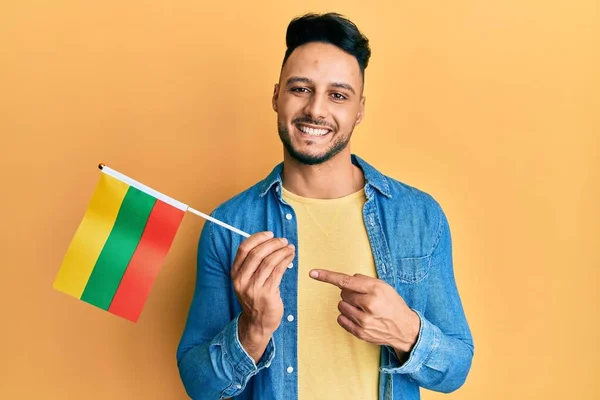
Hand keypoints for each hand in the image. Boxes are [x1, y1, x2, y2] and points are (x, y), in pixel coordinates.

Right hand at [231, 231, 294, 361]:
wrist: (258, 322)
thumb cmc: (256, 297)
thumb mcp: (247, 280)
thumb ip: (253, 263)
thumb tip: (269, 241)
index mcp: (235, 274)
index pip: (243, 249)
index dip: (257, 238)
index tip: (270, 234)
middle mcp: (242, 280)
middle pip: (257, 253)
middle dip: (272, 243)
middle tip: (283, 240)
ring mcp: (253, 288)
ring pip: (269, 261)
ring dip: (282, 251)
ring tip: (289, 247)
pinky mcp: (267, 294)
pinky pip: (278, 271)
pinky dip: (286, 260)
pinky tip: (290, 256)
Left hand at [309, 269, 420, 357]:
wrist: (405, 329)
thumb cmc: (393, 304)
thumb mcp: (383, 286)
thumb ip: (364, 281)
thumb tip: (344, 281)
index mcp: (374, 290)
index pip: (345, 281)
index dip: (327, 276)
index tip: (312, 273)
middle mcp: (368, 305)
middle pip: (342, 293)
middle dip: (350, 293)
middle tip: (363, 298)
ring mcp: (363, 321)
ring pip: (340, 306)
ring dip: (348, 305)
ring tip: (363, 308)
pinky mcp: (360, 332)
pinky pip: (341, 319)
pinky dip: (346, 316)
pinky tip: (359, 317)